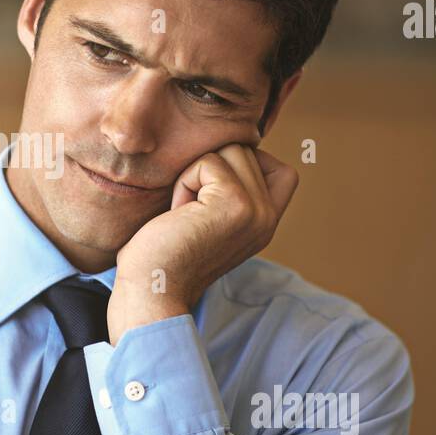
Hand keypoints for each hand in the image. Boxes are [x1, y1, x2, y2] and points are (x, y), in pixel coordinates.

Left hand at [107, 140, 299, 345]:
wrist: (153, 290)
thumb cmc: (164, 253)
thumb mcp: (208, 219)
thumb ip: (229, 190)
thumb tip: (228, 144)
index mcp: (265, 223)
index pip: (282, 171)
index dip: (246, 165)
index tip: (210, 190)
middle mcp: (269, 218)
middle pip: (245, 151)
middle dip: (208, 170)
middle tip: (190, 210)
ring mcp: (257, 211)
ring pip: (229, 150)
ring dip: (195, 175)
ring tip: (185, 211)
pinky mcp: (237, 204)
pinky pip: (207, 162)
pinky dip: (184, 183)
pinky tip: (179, 214)